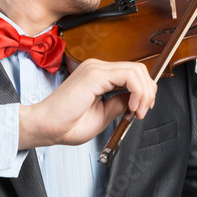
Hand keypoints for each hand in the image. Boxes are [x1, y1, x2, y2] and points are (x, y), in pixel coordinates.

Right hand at [18, 59, 156, 148]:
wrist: (47, 127)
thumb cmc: (67, 124)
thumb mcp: (102, 115)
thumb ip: (118, 104)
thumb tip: (133, 100)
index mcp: (98, 76)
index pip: (131, 73)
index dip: (144, 90)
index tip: (142, 109)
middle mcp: (97, 68)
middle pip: (137, 69)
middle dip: (148, 91)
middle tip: (143, 111)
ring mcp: (96, 69)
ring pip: (136, 70)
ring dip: (145, 93)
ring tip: (137, 111)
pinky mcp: (95, 74)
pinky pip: (128, 76)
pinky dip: (137, 92)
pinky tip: (131, 106)